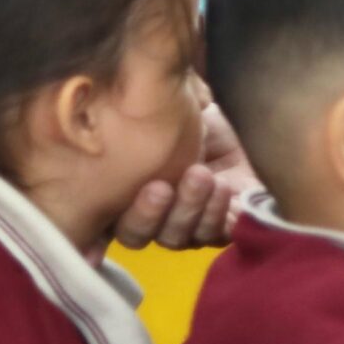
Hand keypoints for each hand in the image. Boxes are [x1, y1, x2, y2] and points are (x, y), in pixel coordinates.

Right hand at [111, 101, 260, 250]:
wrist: (251, 120)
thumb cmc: (198, 116)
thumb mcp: (162, 112)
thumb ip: (134, 118)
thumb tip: (104, 106)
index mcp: (126, 191)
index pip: (99, 220)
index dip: (92, 227)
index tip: (99, 206)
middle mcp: (152, 216)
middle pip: (135, 235)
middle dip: (146, 214)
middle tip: (159, 187)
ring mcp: (187, 228)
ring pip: (175, 237)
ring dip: (186, 208)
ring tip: (200, 176)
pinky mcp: (224, 229)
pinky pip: (213, 234)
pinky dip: (215, 213)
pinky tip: (221, 187)